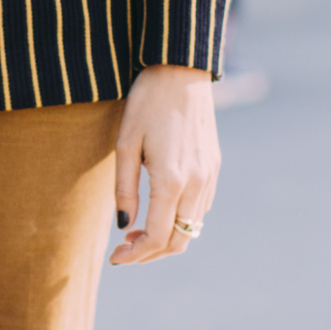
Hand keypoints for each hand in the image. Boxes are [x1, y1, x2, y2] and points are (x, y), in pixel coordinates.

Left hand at [110, 65, 218, 265]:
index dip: (135, 256)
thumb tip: (124, 226)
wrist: (181, 71)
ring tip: (138, 229)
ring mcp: (210, 175)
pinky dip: (180, 219)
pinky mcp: (215, 166)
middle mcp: (196, 182)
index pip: (156, 238)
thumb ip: (124, 189)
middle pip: (179, 241)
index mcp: (171, 180)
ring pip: (193, 228)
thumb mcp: (125, 144)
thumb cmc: (145, 104)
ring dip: (166, 237)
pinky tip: (160, 208)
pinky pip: (201, 208)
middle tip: (125, 248)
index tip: (115, 258)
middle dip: (150, 254)